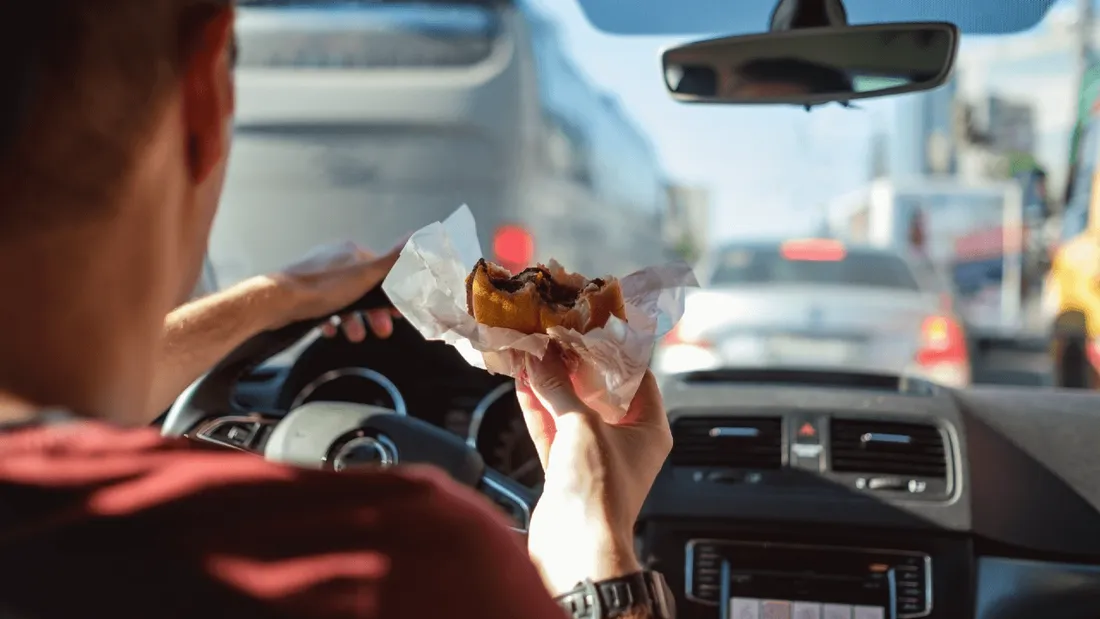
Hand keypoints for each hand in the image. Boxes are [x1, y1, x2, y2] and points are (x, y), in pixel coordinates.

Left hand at [264, 240, 403, 341]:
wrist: (278, 301)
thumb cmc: (323, 288)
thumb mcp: (366, 274)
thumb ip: (393, 260)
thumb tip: (416, 236)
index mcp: (351, 251)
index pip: (381, 270)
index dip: (392, 292)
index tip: (399, 312)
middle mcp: (334, 259)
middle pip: (363, 287)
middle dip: (373, 310)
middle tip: (381, 330)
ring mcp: (317, 275)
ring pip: (344, 299)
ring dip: (354, 319)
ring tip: (356, 336)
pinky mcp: (302, 292)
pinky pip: (324, 307)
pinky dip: (332, 320)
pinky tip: (333, 331)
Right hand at [516, 349, 671, 594]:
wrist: (576, 548)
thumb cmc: (599, 493)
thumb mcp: (582, 426)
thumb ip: (559, 388)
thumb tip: (541, 359)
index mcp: (648, 430)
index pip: (637, 378)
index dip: (614, 352)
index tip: (590, 329)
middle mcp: (625, 442)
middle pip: (600, 392)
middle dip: (574, 366)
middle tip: (554, 337)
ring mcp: (594, 456)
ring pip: (570, 410)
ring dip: (550, 384)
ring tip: (531, 353)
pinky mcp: (566, 470)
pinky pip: (552, 430)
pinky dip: (538, 408)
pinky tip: (523, 382)